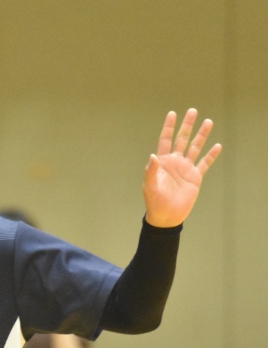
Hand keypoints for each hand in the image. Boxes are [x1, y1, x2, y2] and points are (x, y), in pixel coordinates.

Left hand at [143, 108, 221, 226]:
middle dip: (187, 126)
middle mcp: (175, 162)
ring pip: (195, 148)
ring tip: (208, 121)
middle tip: (192, 111)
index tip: (172, 114)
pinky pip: (204, 163)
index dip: (169, 127)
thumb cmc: (155, 201)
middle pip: (182, 139)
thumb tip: (152, 156)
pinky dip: (211, 155)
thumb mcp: (150, 186)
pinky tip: (217, 145)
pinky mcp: (195, 177)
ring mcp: (186, 168)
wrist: (166, 216)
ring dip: (201, 135)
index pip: (166, 140)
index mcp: (163, 162)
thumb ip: (151, 171)